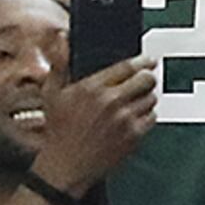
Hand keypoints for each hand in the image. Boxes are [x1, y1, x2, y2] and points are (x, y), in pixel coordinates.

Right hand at [32, 56, 159, 193]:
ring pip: (151, 98)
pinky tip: (133, 118)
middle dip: (147, 78)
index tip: (148, 60)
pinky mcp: (133, 136)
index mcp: (92, 87)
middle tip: (144, 80)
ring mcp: (124, 119)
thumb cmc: (58, 131)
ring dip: (146, 98)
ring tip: (134, 102)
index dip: (142, 61)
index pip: (128, 66)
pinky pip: (152, 117)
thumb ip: (60, 63)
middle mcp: (111, 102)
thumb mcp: (52, 93)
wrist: (66, 167)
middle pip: (146, 80)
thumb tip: (63, 37)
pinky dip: (146, 116)